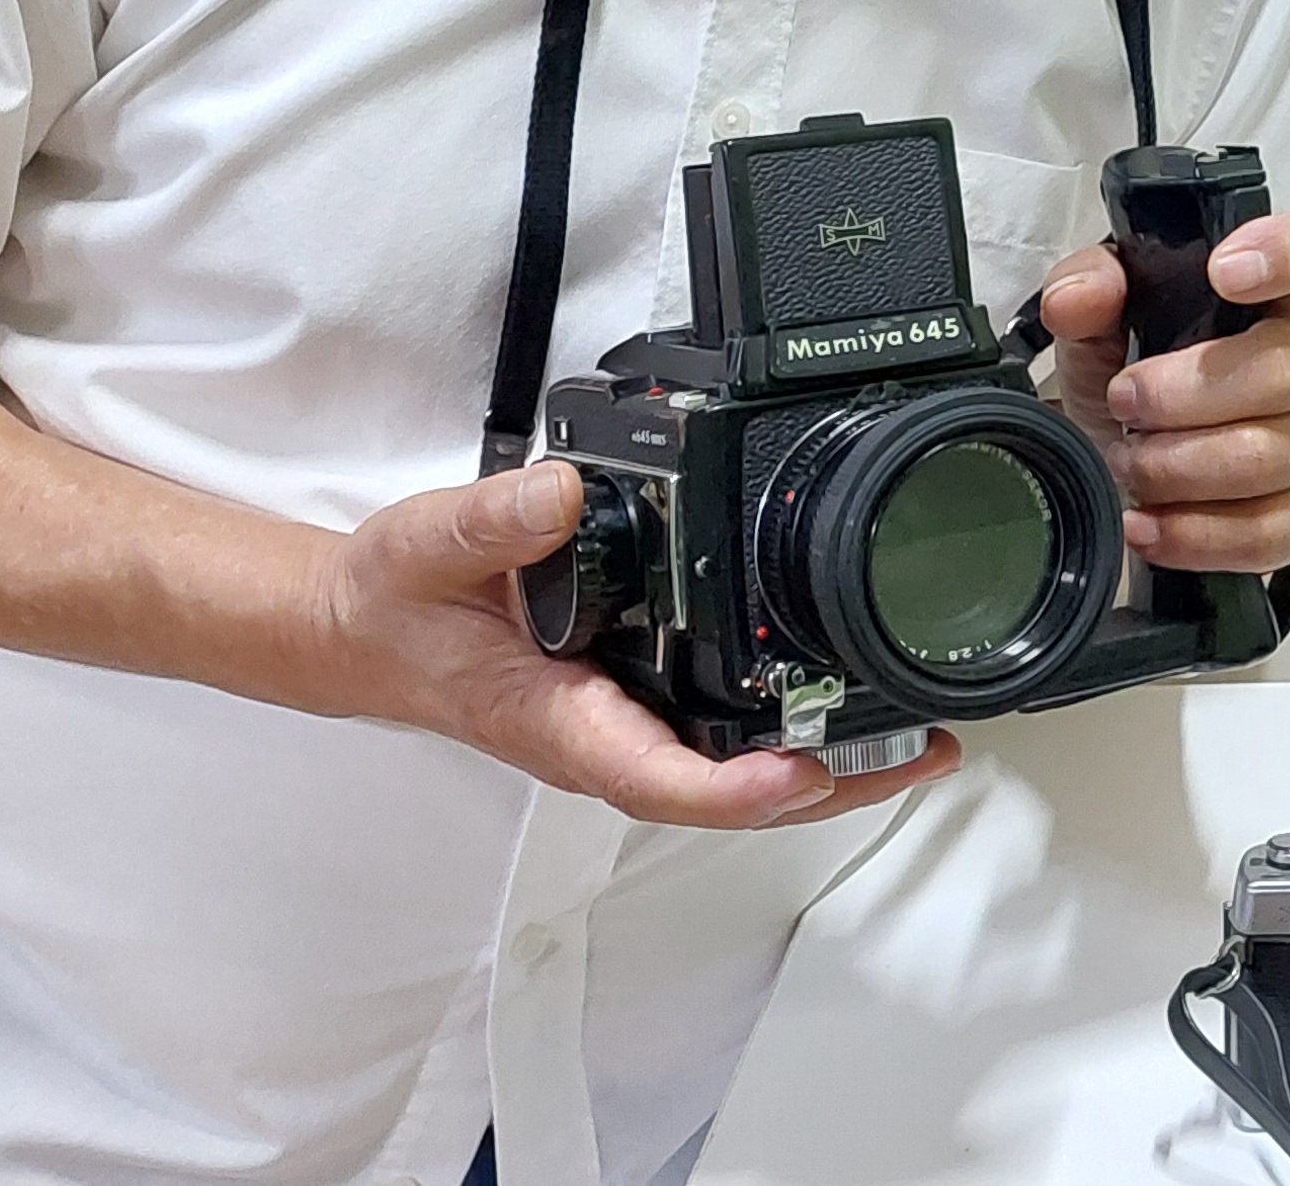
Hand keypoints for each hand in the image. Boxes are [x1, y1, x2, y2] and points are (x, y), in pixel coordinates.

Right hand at [315, 463, 958, 828]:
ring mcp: (624, 727)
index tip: (803, 770)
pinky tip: (854, 707)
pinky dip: (794, 731)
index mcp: (554, 718)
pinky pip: (722, 736)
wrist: (367, 627)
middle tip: (922, 755)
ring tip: (922, 740)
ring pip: (735, 772)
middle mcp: (601, 738)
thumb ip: (490, 521)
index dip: (733, 786)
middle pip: (724, 793)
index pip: (652, 775)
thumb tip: (565, 496)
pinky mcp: (637, 702)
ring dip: (829, 766)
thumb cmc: (395, 600)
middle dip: (827, 787)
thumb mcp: (423, 545)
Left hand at [1037, 208, 1289, 572]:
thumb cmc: (1145, 378)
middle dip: (1184, 394)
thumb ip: (1089, 292)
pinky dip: (1193, 534)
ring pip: (1269, 457)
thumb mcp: (1105, 325)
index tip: (1225, 272)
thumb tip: (1075, 297)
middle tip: (1124, 401)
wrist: (1141, 458)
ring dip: (1179, 467)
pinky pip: (1266, 533)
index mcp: (1281, 296)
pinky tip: (1147, 521)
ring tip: (1127, 463)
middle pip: (1284, 371)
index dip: (1284, 255)